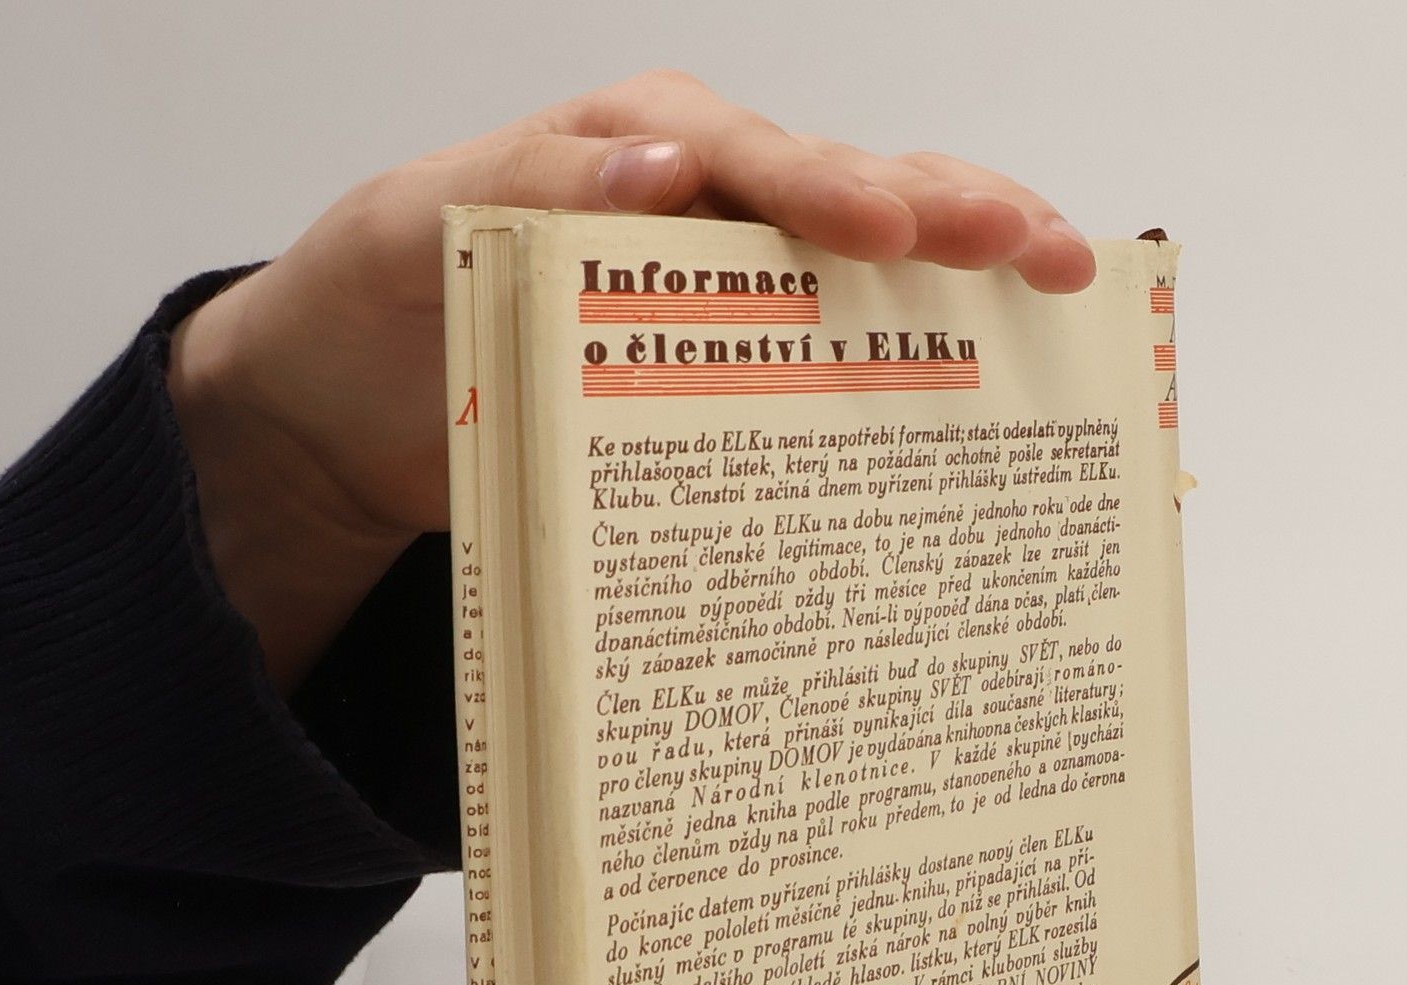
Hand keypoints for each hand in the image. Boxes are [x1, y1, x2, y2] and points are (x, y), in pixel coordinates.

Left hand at [167, 69, 1101, 690]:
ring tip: (1063, 294)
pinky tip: (985, 386)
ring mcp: (726, 289)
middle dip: (956, 214)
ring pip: (870, 268)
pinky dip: (916, 362)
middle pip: (851, 194)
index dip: (836, 192)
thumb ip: (527, 189)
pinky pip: (834, 353)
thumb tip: (663, 170)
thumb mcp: (417, 229)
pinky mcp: (730, 368)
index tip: (897, 236)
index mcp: (641, 150)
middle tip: (1046, 252)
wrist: (343, 412)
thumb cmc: (376, 303)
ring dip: (969, 277)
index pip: (759, 158)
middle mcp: (703, 207)